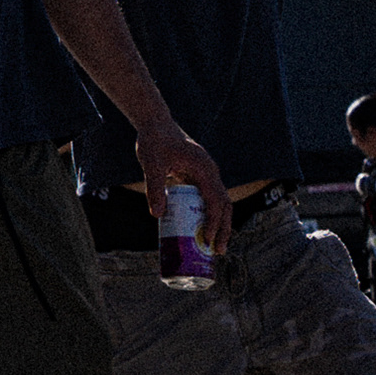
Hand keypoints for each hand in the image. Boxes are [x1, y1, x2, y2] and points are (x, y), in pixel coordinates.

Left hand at [137, 122, 230, 249]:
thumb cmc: (154, 141)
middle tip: (217, 250)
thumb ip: (155, 186)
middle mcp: (211, 173)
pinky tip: (202, 229)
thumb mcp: (151, 163)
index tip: (207, 238)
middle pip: (224, 205)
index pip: (215, 200)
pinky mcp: (200, 177)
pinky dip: (210, 215)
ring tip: (214, 246)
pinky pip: (209, 199)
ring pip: (220, 204)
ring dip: (220, 225)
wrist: (155, 123)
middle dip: (223, 229)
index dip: (213, 221)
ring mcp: (207, 175)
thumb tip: (157, 214)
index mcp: (204, 169)